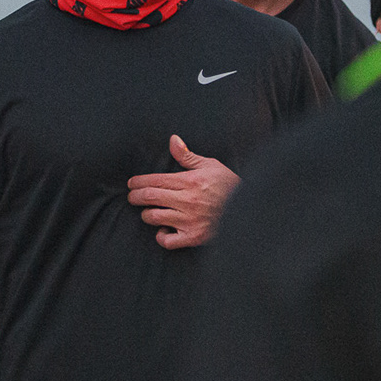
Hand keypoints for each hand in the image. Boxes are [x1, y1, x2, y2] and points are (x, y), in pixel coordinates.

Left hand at [126, 135, 239, 249]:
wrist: (249, 210)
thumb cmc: (230, 186)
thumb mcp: (211, 166)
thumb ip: (188, 156)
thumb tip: (173, 140)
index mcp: (189, 181)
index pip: (155, 180)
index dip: (138, 182)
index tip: (131, 184)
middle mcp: (186, 201)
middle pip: (149, 198)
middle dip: (135, 197)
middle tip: (132, 197)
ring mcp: (189, 220)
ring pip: (154, 217)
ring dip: (146, 215)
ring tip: (148, 212)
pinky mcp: (193, 237)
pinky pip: (168, 240)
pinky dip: (161, 236)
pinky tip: (163, 230)